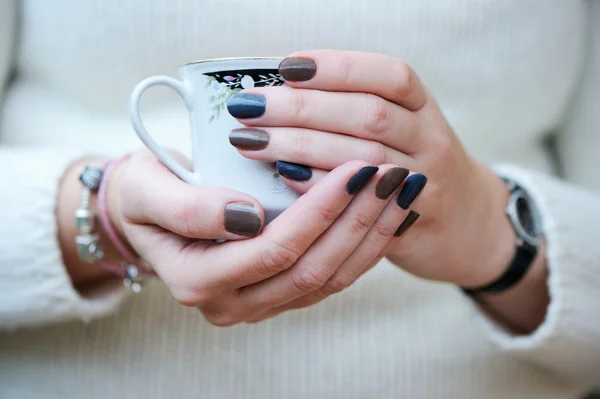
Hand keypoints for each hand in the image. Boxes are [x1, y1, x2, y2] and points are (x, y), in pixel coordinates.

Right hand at [108, 150, 413, 324]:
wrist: (146, 213)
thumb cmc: (143, 196)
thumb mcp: (146, 192)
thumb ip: (187, 208)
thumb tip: (245, 215)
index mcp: (196, 282)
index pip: (273, 250)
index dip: (318, 211)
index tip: (354, 168)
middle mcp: (232, 303)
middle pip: (311, 269)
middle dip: (357, 220)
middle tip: (391, 175)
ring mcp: (260, 302)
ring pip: (330, 278)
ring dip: (370, 234)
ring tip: (401, 191)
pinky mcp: (280, 291)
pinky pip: (332, 275)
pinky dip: (365, 246)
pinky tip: (388, 214)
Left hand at [227, 50, 515, 288]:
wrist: (467, 225)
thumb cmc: (416, 166)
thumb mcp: (403, 128)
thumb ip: (355, 110)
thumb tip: (279, 94)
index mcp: (423, 108)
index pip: (389, 76)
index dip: (337, 68)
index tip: (287, 67)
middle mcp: (430, 140)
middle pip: (368, 115)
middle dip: (302, 108)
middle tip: (249, 107)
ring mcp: (425, 183)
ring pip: (363, 158)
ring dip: (300, 146)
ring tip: (249, 141)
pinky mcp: (410, 224)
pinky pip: (363, 206)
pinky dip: (320, 189)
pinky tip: (283, 179)